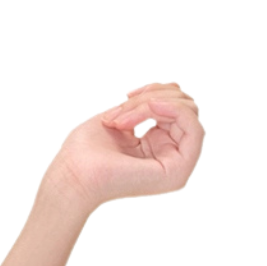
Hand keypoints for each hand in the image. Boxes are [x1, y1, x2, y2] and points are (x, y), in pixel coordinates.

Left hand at [48, 83, 203, 210]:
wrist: (73, 175)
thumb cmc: (85, 152)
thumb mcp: (123, 115)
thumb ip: (151, 105)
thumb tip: (174, 89)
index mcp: (159, 147)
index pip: (177, 106)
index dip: (154, 91)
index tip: (125, 98)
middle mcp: (171, 157)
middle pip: (186, 106)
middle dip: (154, 96)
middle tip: (121, 109)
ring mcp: (178, 167)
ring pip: (188, 111)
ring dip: (154, 102)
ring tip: (124, 118)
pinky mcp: (179, 170)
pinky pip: (193, 125)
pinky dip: (172, 108)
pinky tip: (149, 109)